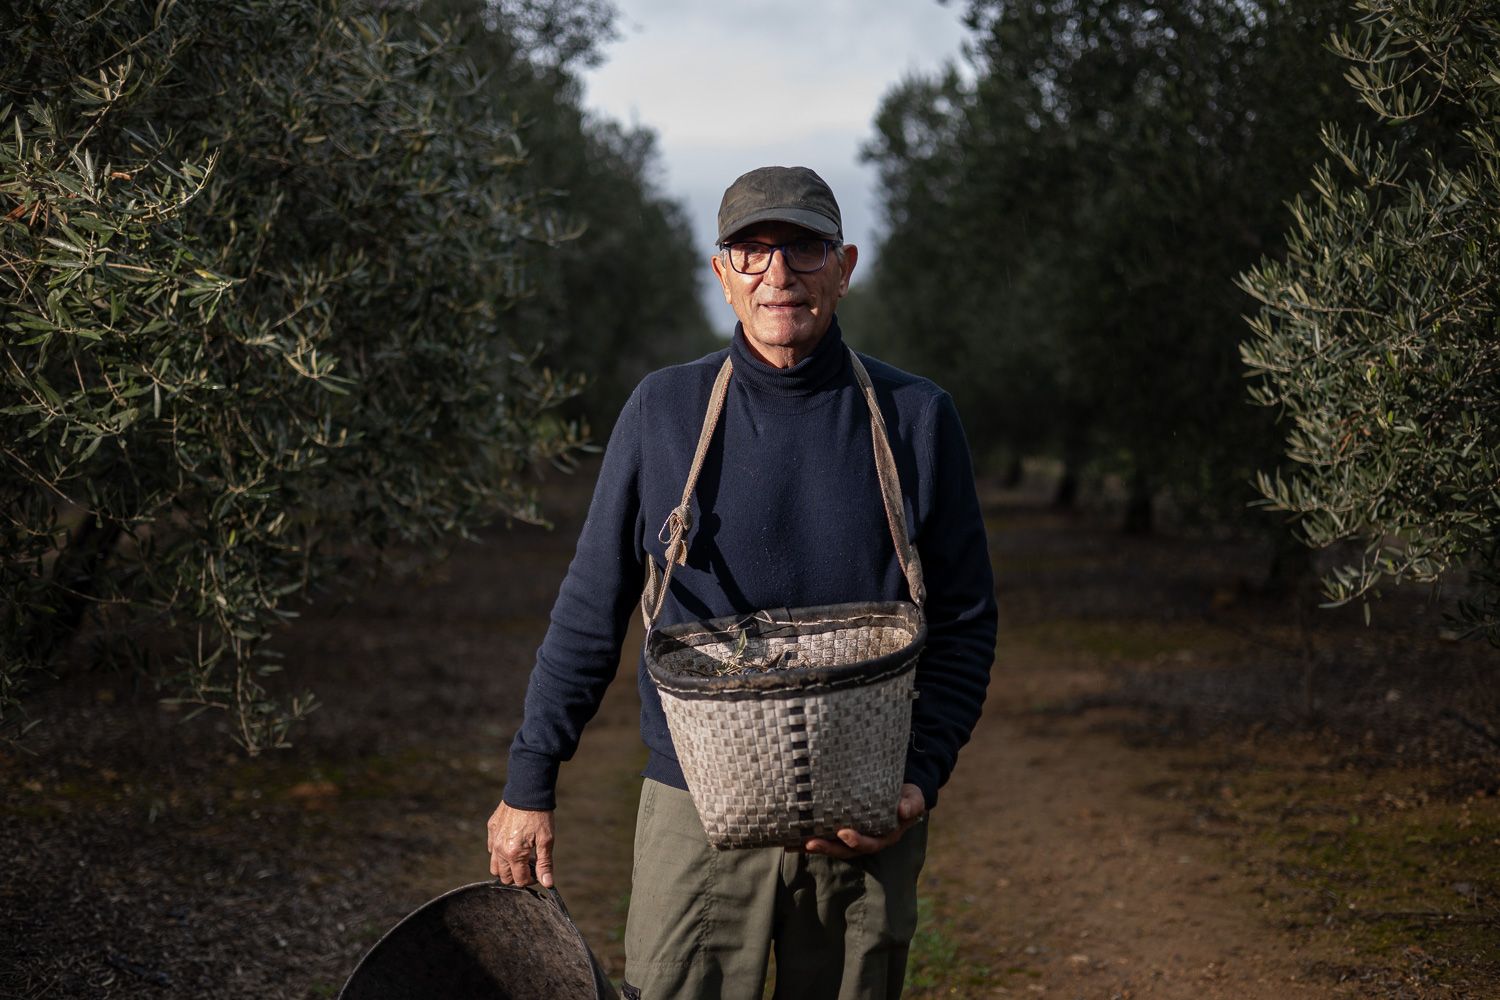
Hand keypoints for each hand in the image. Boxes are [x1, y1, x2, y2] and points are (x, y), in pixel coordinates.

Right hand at [486, 800, 555, 887]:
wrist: (527, 792)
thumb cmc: (539, 816)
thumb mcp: (546, 840)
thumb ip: (545, 864)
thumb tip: (548, 883)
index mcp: (514, 854)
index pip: (520, 880)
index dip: (531, 880)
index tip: (538, 872)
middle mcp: (500, 850)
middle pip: (505, 877)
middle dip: (518, 876)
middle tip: (530, 864)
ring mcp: (493, 839)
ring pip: (495, 866)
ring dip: (507, 867)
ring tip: (521, 856)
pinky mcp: (491, 830)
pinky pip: (492, 850)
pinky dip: (500, 853)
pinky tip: (514, 843)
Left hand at [798, 783, 925, 857]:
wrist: (898, 794)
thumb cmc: (907, 796)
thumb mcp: (913, 798)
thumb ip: (912, 804)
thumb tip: (904, 810)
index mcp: (885, 836)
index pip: (870, 844)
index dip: (857, 841)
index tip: (844, 833)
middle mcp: (866, 840)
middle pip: (846, 850)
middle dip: (828, 847)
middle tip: (810, 842)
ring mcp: (852, 837)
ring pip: (832, 846)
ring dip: (813, 846)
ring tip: (794, 844)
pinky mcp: (840, 830)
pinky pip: (824, 836)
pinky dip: (807, 838)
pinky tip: (790, 838)